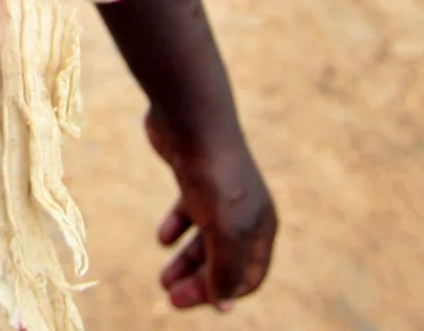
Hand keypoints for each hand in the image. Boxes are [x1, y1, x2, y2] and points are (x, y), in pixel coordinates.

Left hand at [147, 111, 276, 309]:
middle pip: (225, 260)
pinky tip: (162, 239)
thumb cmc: (214, 175)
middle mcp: (246, 211)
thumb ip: (225, 269)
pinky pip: (189, 212)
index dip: (226, 294)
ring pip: (205, 239)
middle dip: (201, 283)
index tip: (195, 304)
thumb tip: (224, 305)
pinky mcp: (196, 177)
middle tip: (171, 298)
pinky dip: (176, 228)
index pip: (251, 275)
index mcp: (261, 226)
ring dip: (186, 263)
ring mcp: (221, 193)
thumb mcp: (224, 229)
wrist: (191, 118)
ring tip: (163, 281)